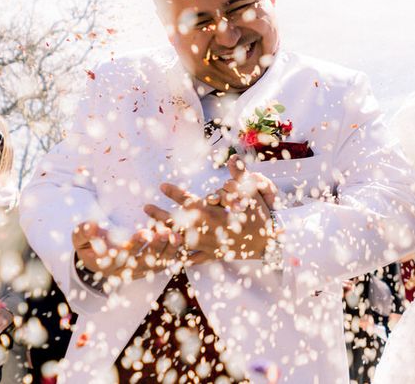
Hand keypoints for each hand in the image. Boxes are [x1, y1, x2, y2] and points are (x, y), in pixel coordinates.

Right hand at [72, 221, 180, 280]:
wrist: (96, 256)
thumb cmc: (88, 244)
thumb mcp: (79, 237)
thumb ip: (83, 232)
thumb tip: (90, 226)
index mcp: (107, 265)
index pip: (123, 256)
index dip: (134, 245)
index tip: (144, 232)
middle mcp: (125, 272)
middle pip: (144, 262)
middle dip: (156, 247)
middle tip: (166, 233)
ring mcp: (139, 271)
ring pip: (157, 264)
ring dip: (169, 251)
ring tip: (177, 236)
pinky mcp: (150, 268)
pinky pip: (165, 263)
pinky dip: (174, 253)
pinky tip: (183, 241)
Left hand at [145, 155, 276, 262]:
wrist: (269, 242)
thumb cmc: (258, 215)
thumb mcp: (251, 193)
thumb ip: (239, 175)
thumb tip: (233, 157)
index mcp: (213, 212)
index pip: (188, 200)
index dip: (174, 193)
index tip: (162, 186)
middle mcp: (206, 229)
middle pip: (177, 222)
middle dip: (160, 214)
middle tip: (145, 208)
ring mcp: (208, 244)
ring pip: (180, 241)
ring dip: (163, 235)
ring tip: (149, 231)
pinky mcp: (212, 255)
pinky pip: (192, 258)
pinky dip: (178, 257)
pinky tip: (166, 257)